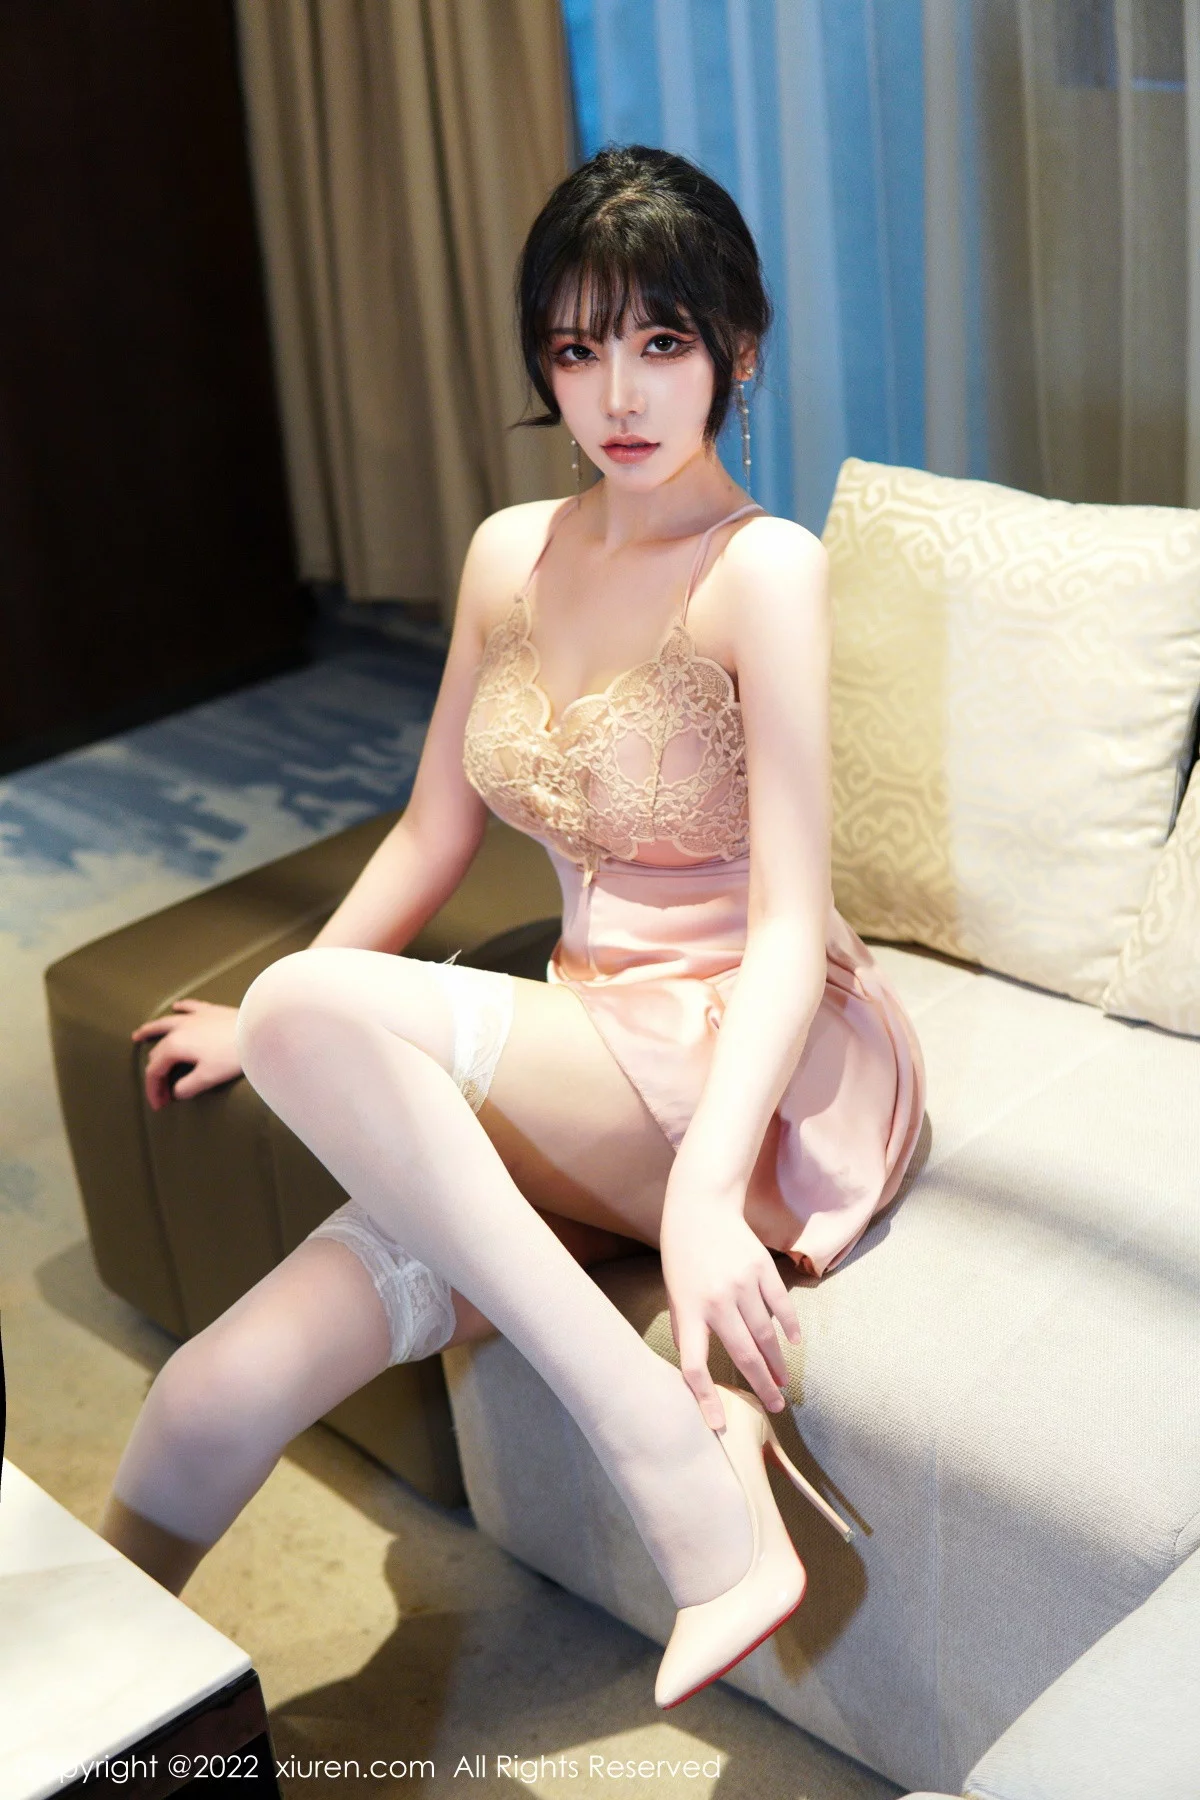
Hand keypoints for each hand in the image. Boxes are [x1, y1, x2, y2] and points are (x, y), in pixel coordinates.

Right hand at [131, 999, 242, 1110]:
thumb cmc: (232, 1055)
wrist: (257, 1031)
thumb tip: (177, 1092)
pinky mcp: (210, 1011)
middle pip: (158, 1051)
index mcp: (174, 1046)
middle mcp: (178, 1029)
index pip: (155, 1071)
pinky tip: (176, 1006)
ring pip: (165, 1023)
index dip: (154, 1090)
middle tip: (160, 1090)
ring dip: (151, 1030)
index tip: (159, 1105)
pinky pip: (189, 1007)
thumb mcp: (208, 1077)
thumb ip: (188, 1086)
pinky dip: (180, 1008)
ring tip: (139, 1034)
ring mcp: (193, 1017)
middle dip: (156, 1072)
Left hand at [659, 1174, 802, 1432]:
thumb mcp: (675, 1294)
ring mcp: (742, 1284)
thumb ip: (689, 1328)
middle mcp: (716, 1300)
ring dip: (776, 1362)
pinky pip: (781, 1306)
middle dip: (761, 1386)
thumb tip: (701, 1368)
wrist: (700, 1207)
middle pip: (744, 1355)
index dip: (705, 1398)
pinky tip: (793, 1342)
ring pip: (766, 1334)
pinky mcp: (762, 1269)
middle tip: (775, 1407)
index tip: (719, 1424)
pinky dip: (789, 1327)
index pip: (694, 1365)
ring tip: (783, 1382)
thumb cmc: (682, 1256)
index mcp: (688, 1311)